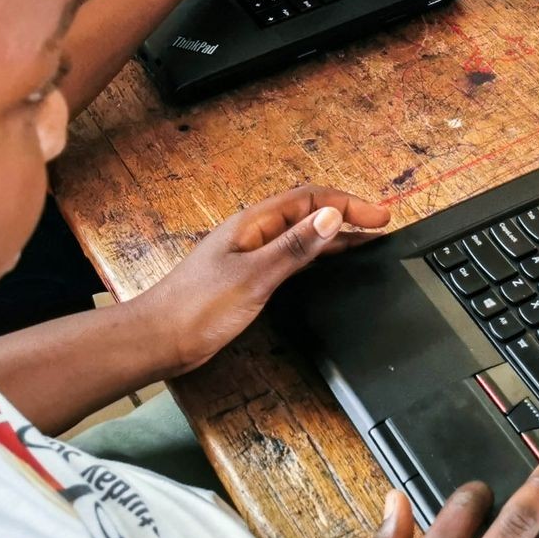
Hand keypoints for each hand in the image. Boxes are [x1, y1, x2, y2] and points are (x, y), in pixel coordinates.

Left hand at [132, 186, 390, 372]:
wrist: (158, 339)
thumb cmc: (197, 308)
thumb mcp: (255, 276)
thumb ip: (294, 247)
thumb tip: (330, 217)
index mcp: (254, 223)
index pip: (310, 198)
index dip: (348, 203)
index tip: (380, 216)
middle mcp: (253, 233)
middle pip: (307, 212)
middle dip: (346, 214)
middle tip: (380, 226)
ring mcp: (249, 254)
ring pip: (300, 235)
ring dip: (333, 236)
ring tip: (365, 243)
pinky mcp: (246, 277)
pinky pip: (290, 256)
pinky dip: (315, 256)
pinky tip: (327, 264)